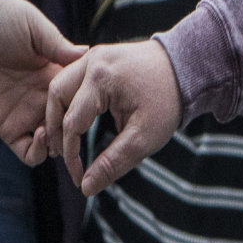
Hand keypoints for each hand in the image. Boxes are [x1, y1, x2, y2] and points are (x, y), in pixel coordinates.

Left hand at [0, 0, 82, 162]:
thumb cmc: (0, 21)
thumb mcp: (36, 28)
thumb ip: (60, 46)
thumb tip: (90, 54)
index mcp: (55, 75)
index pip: (80, 97)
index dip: (90, 103)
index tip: (96, 101)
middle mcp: (44, 98)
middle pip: (71, 125)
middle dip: (79, 130)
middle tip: (80, 124)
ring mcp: (26, 115)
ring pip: (55, 144)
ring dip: (62, 144)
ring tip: (60, 129)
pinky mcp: (7, 128)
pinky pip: (29, 153)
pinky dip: (40, 152)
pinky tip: (41, 133)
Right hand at [45, 39, 183, 194]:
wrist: (187, 69)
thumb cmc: (168, 102)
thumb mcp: (144, 138)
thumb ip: (113, 163)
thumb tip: (86, 188)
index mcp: (100, 78)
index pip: (71, 123)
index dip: (71, 154)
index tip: (79, 178)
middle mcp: (91, 61)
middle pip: (56, 98)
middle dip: (55, 131)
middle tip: (64, 158)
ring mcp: (93, 55)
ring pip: (59, 86)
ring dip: (58, 114)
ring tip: (65, 142)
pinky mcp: (97, 57)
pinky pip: (72, 80)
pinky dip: (68, 101)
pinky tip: (75, 122)